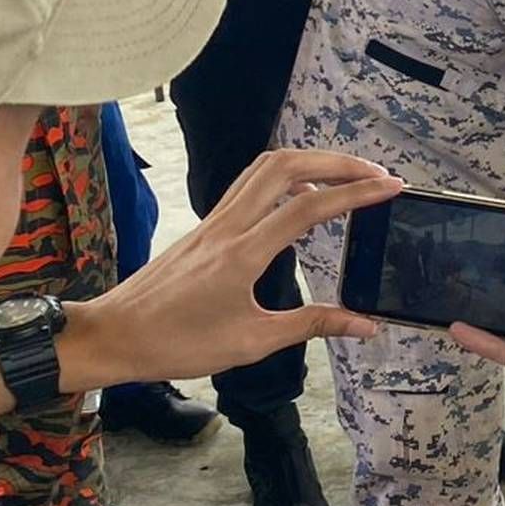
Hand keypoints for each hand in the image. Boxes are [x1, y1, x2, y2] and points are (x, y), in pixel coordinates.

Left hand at [68, 150, 400, 385]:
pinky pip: (249, 184)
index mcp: (243, 253)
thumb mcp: (250, 343)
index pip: (309, 207)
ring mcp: (213, 221)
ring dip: (310, 161)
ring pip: (264, 168)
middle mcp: (228, 225)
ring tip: (345, 175)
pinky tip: (300, 197)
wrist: (112, 336)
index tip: (392, 187)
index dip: (356, 192)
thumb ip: (311, 325)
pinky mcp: (205, 226)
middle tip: (375, 172)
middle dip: (337, 161)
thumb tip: (365, 325)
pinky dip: (284, 177)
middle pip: (286, 166)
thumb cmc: (177, 344)